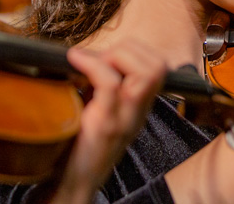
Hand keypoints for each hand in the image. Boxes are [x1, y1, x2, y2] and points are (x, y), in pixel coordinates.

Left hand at [49, 40, 167, 203]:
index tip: (108, 55)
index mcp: (139, 107)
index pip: (159, 67)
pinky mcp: (106, 125)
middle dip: (127, 49)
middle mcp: (139, 112)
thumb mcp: (99, 112)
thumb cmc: (81, 146)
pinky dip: (92, 64)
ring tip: (92, 61)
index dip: (135, 50)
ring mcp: (125, 119)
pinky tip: (75, 61)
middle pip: (157, 66)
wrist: (75, 183)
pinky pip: (110, 83)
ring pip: (144, 73)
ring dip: (116, 55)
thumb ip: (101, 87)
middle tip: (100, 59)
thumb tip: (86, 55)